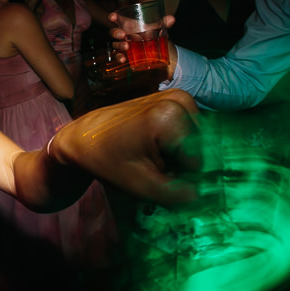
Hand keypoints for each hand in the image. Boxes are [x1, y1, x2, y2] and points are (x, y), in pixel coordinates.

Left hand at [49, 89, 201, 205]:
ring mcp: (179, 95)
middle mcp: (180, 100)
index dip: (180, 174)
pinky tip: (152, 144)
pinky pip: (189, 130)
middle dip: (180, 162)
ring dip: (178, 153)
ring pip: (197, 140)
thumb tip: (206, 194)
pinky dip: (175, 142)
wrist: (83, 137)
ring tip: (150, 154)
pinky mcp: (176, 98)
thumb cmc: (107, 160)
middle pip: (200, 148)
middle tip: (151, 163)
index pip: (199, 162)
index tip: (153, 172)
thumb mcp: (142, 186)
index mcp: (170, 117)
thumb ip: (178, 193)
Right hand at [108, 12, 177, 78]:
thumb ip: (163, 23)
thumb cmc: (151, 34)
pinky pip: (118, 56)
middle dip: (116, 33)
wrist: (154, 48)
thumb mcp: (157, 28)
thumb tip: (172, 19)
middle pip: (114, 32)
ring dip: (119, 45)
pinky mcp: (124, 55)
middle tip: (123, 34)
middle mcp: (123, 35)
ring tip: (126, 47)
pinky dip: (119, 58)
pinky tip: (123, 59)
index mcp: (128, 25)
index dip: (113, 17)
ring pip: (115, 44)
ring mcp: (122, 45)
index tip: (113, 17)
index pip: (117, 19)